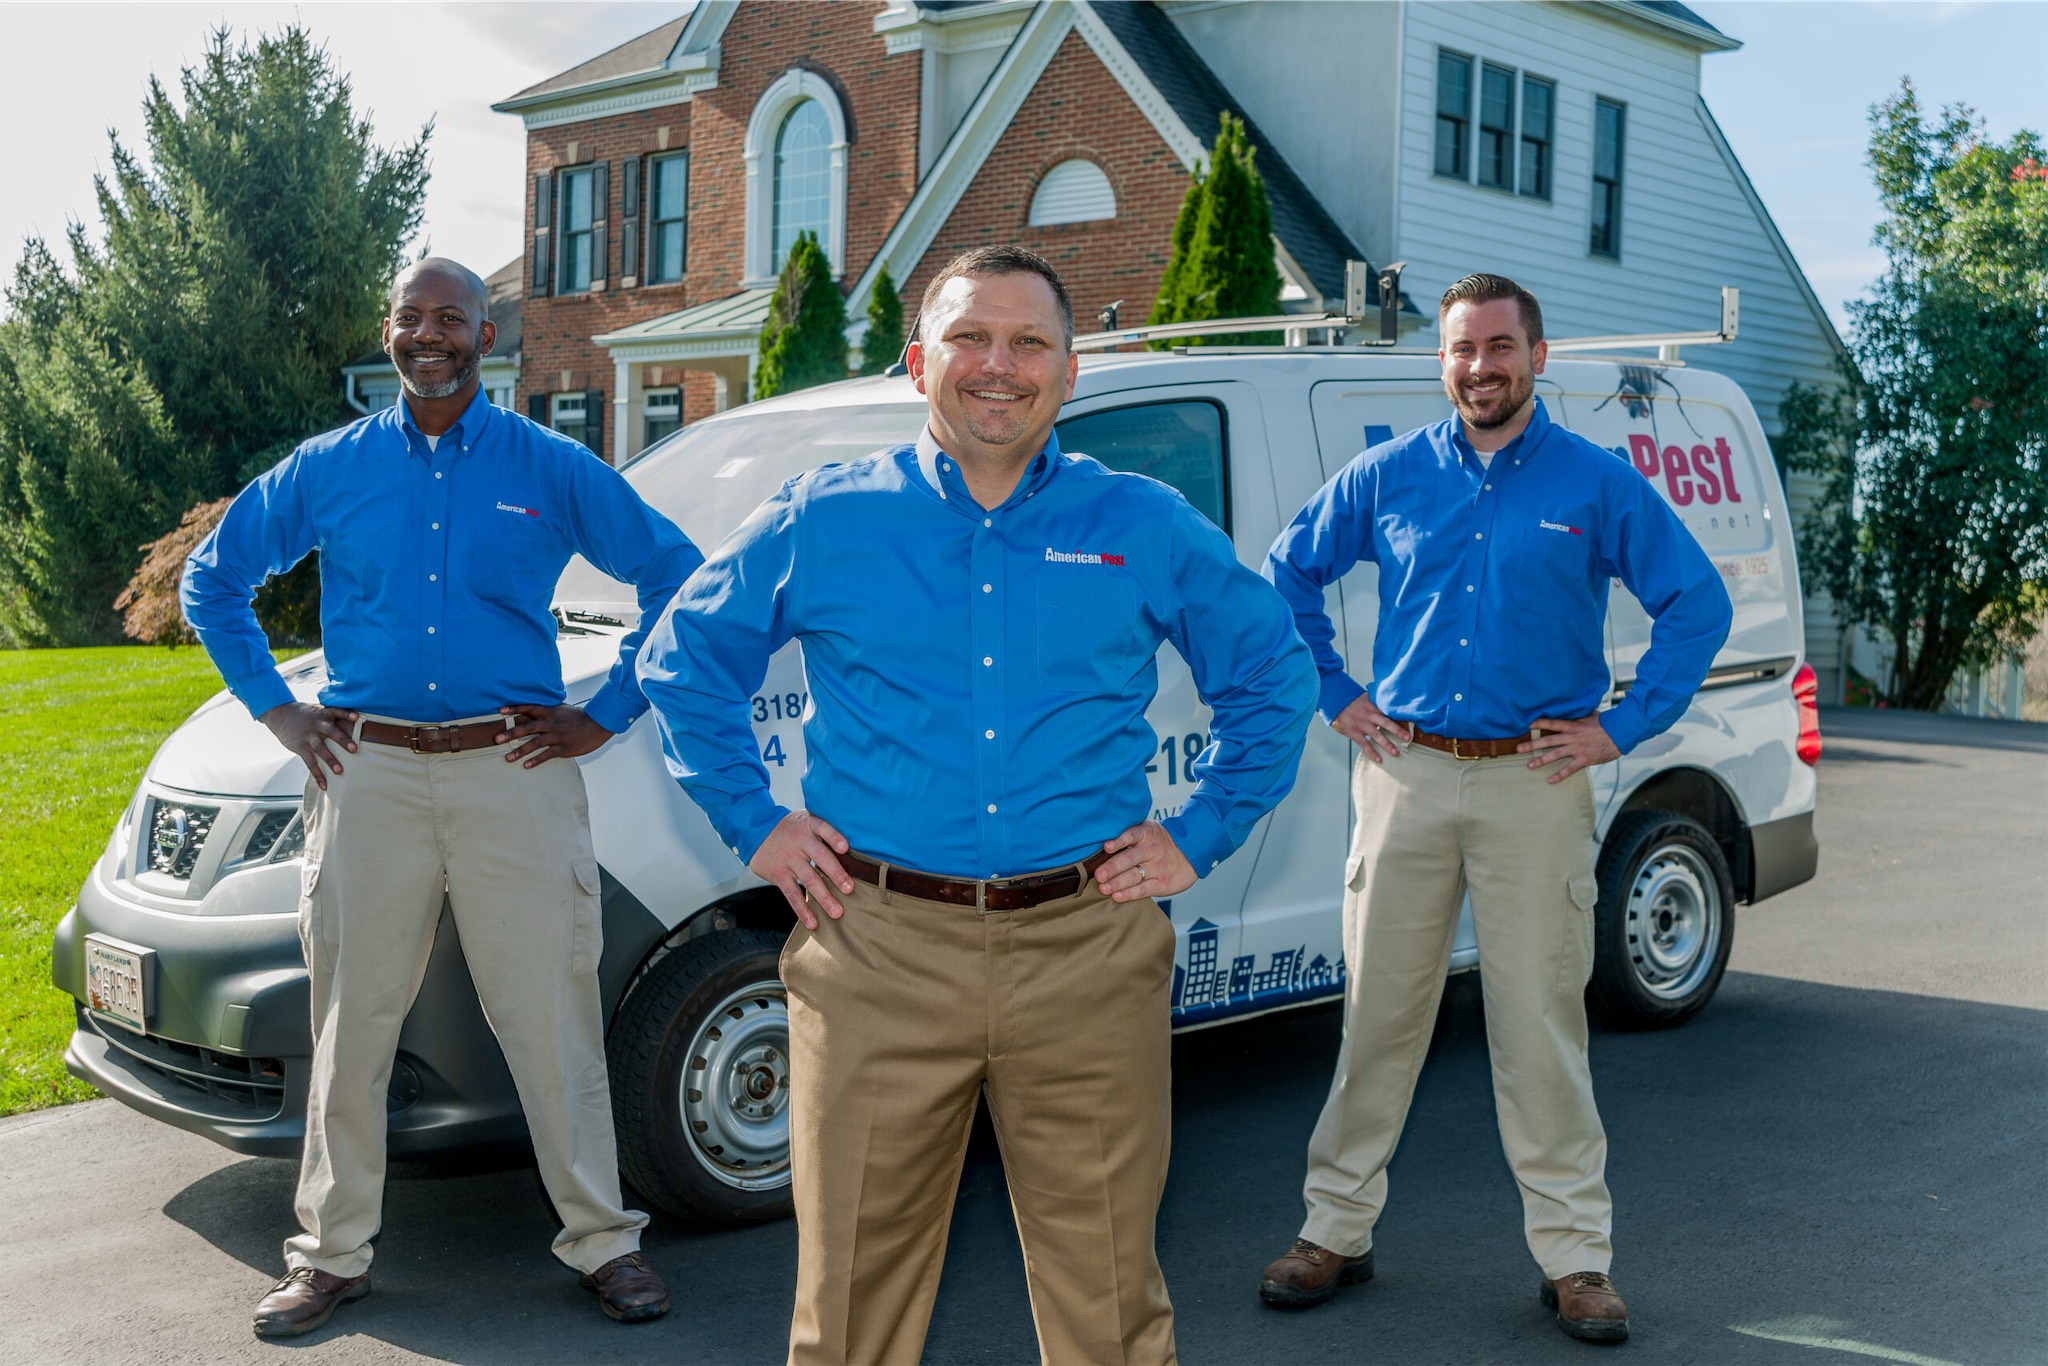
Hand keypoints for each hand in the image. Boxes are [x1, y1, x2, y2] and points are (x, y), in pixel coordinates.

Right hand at [260, 702, 358, 790]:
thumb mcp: (319, 710)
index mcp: (323, 714)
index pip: (336, 711)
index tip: (357, 717)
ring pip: (320, 748)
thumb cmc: (307, 714)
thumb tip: (358, 719)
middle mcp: (317, 725)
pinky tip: (324, 785)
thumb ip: (334, 715)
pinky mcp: (301, 747)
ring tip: (339, 771)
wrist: (281, 715)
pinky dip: (317, 774)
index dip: (346, 714)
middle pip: (331, 731)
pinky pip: (309, 762)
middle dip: (342, 740)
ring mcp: (308, 736)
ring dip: (330, 760)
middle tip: (354, 749)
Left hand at [496, 704, 612, 766]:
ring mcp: (557, 736)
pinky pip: (547, 755)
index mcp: (550, 712)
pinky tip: (526, 766)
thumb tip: (531, 709)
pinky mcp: (564, 748)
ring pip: (535, 743)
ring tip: (507, 758)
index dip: (515, 709)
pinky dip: (536, 760)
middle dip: (511, 733)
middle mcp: (551, 723)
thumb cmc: (578, 717)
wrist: (597, 726)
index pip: (529, 708)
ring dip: (520, 751)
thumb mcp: (562, 709)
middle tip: (497, 739)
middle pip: (528, 727)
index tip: (500, 711)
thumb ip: (546, 710)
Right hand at [750, 811, 854, 929]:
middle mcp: (799, 841)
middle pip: (820, 857)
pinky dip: (802, 910)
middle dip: (836, 874)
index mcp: (809, 825)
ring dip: (824, 897)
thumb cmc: (792, 829)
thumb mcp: (806, 820)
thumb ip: (826, 832)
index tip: (845, 847)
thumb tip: (856, 851)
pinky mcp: (778, 875)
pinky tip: (813, 922)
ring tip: (837, 912)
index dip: (834, 837)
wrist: (756, 831)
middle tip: (850, 889)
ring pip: (808, 879)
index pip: (823, 828)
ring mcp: (788, 859)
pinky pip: (792, 894)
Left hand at [1095, 821, 1196, 903]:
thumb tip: (1100, 843)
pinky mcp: (1162, 883)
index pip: (1131, 835)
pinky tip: (1117, 896)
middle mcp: (1151, 850)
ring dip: (1117, 883)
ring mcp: (1157, 868)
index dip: (1119, 841)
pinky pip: (1144, 889)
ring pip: (1134, 875)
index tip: (1107, 847)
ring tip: (1103, 888)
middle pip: (1129, 859)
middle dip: (1112, 868)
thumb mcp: (1149, 830)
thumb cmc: (1161, 841)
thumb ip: (1129, 835)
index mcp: (1146, 834)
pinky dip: (1129, 893)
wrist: (1192, 851)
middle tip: (1098, 875)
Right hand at [1330, 695, 1411, 763]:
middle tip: (1408, 739)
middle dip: (1397, 731)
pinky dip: (1371, 753)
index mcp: (1374, 707)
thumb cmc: (1354, 701)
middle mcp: (1369, 716)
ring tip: (1396, 753)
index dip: (1400, 718)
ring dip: (1387, 745)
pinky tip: (1379, 760)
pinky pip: (1364, 745)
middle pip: (1386, 724)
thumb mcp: (1368, 697)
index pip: (1389, 713)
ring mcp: (1362, 726)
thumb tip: (1394, 700)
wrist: (1336, 704)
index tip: (1411, 723)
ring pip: (1376, 736)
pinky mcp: (1354, 733)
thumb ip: (1380, 700)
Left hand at [1517, 714, 1621, 782]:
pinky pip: (1569, 769)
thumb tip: (1575, 706)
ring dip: (1540, 760)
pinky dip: (1559, 775)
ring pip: (1555, 755)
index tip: (1525, 725)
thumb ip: (1580, 714)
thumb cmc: (1606, 723)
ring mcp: (1577, 748)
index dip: (1538, 723)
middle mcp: (1572, 737)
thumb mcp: (1591, 715)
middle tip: (1518, 749)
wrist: (1620, 733)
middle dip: (1532, 745)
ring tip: (1529, 765)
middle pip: (1548, 740)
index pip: (1551, 723)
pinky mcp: (1584, 759)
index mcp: (1572, 725)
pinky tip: (1550, 781)